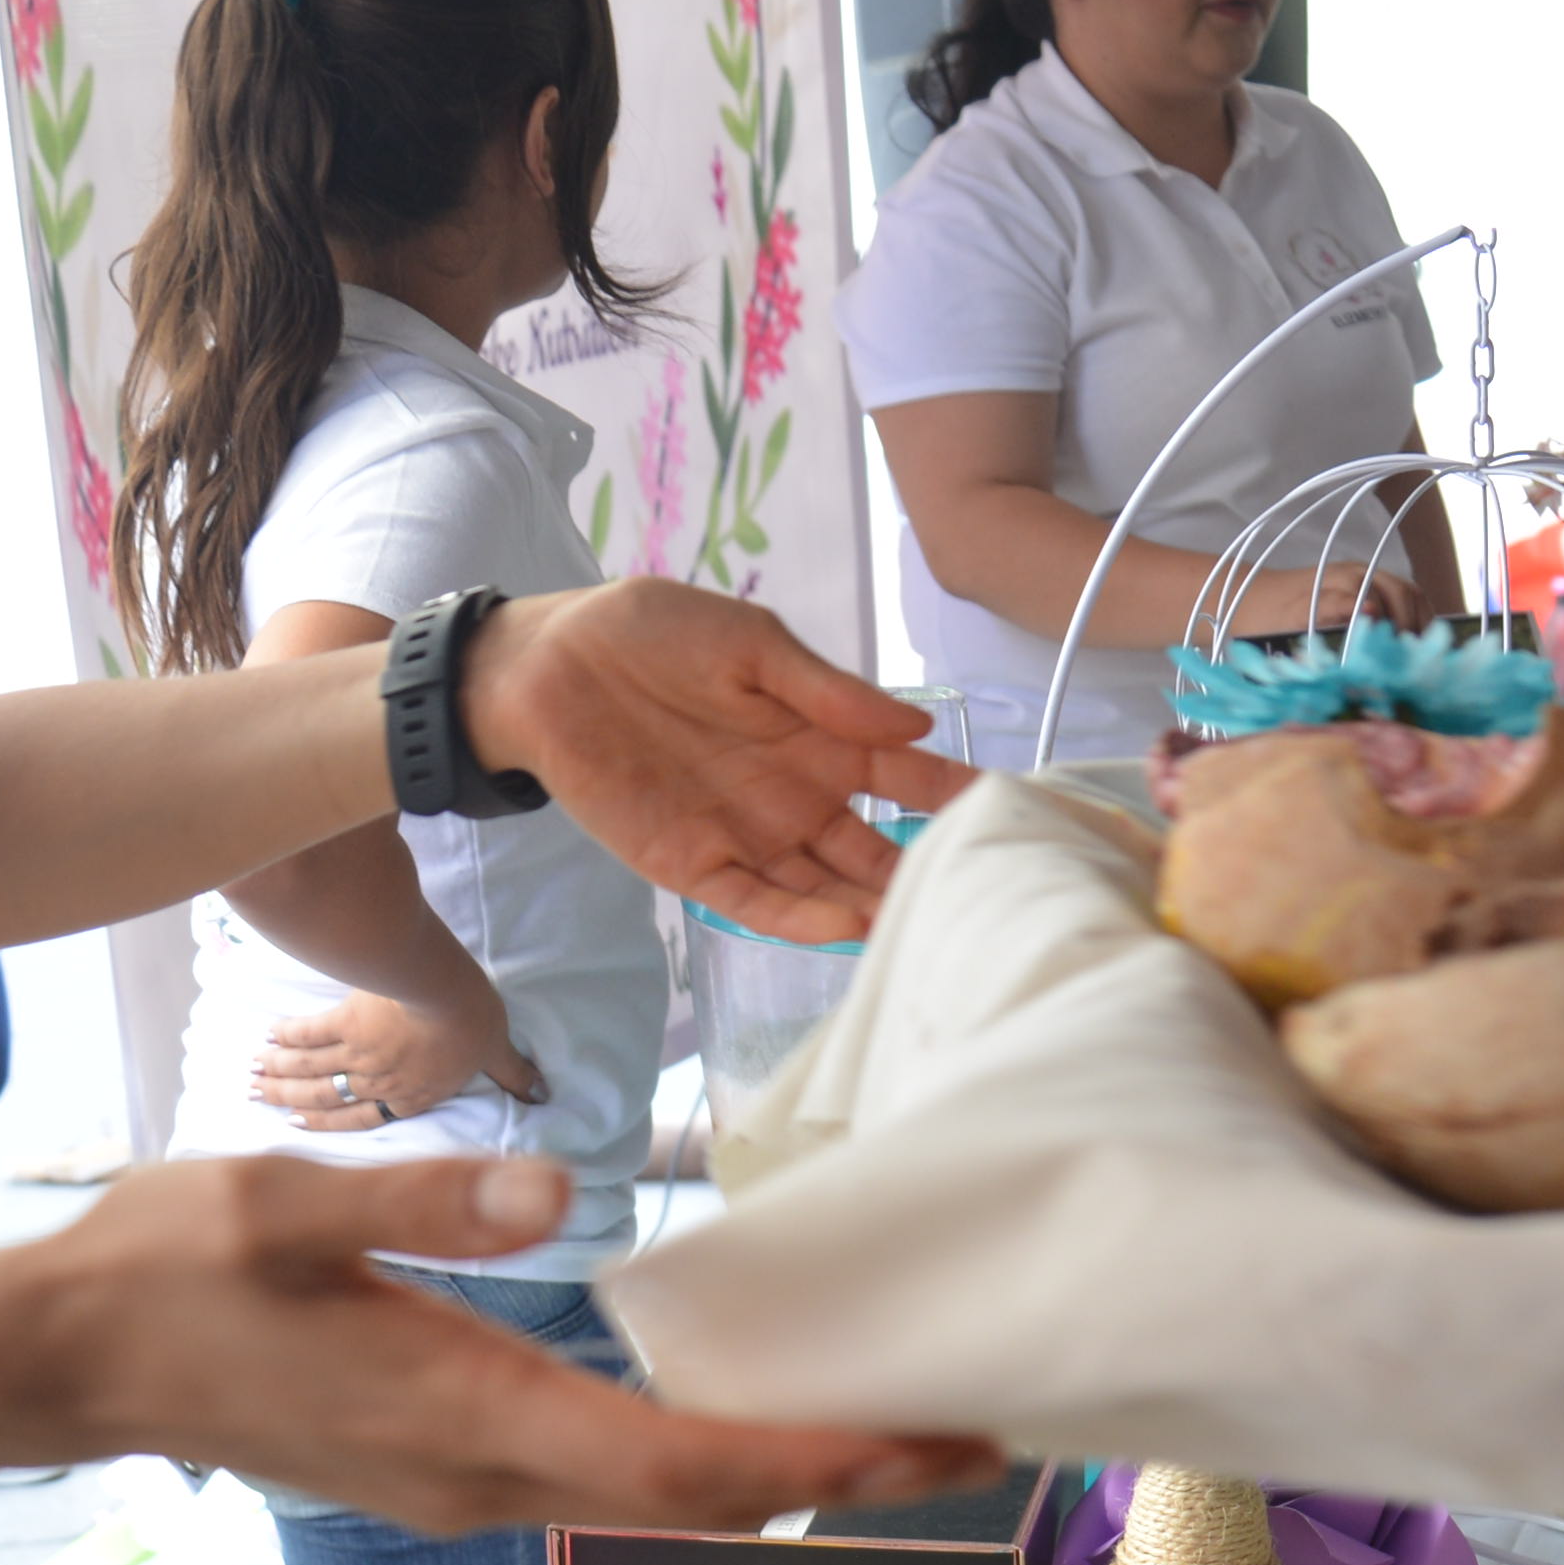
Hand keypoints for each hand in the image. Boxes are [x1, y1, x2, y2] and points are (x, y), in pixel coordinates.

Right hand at [32, 1154, 1002, 1537]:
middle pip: (701, 1498)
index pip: (682, 1462)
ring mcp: (462, 1487)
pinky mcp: (442, 1473)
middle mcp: (483, 1476)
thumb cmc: (164, 1266)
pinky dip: (701, 1458)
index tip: (936, 1441)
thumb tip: (553, 1193)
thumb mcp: (283, 1200)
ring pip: (657, 1499)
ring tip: (898, 1423)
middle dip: (846, 1474)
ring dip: (782, 1472)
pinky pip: (604, 1479)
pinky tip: (749, 1413)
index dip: (821, 1460)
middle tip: (978, 1433)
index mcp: (466, 1413)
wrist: (58, 1357)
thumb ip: (420, 1201)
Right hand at [255, 987, 540, 1133]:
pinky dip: (287, 1037)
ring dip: (278, 1073)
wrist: (441, 990)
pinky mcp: (342, 1021)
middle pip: (324, 1098)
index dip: (327, 1126)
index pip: (362, 1119)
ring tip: (252, 1074)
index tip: (296, 1127)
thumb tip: (543, 1094)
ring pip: (308, 1070)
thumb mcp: (497, 1051)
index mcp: (410, 1097)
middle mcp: (376, 1083)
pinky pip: (308, 1033)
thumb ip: (513, 1075)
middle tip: (257, 1099)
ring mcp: (355, 1054)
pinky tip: (269, 1036)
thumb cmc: (471, 1023)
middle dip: (289, 1101)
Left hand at [459, 579, 959, 946]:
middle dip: (924, 875)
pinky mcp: (695, 867)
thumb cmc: (649, 635)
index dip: (958, 795)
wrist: (548, 665)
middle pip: (877, 849)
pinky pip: (759, 903)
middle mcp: (798, 797)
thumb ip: (829, 691)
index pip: (908, 775)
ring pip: (827, 888)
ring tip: (923, 928)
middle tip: (983, 901)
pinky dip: (802, 920)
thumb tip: (918, 724)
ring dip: (872, 909)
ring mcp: (750, 837)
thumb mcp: (751, 644)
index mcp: (821, 738)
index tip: (1015, 815)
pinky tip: (846, 929)